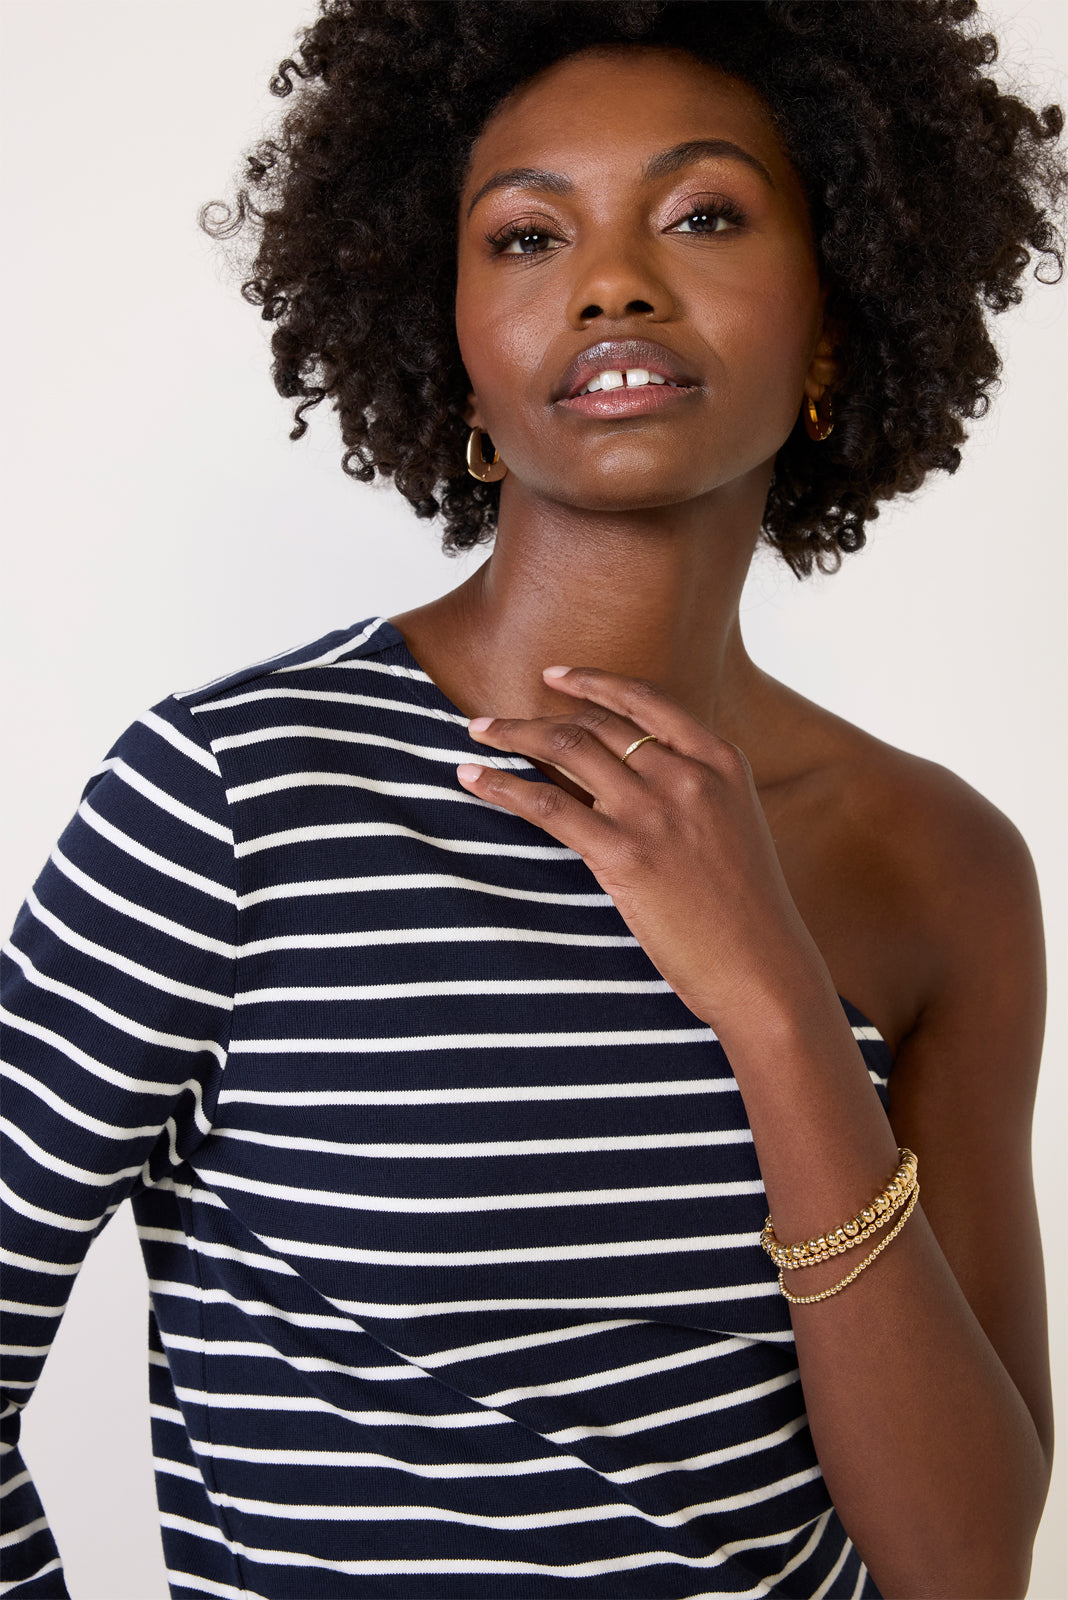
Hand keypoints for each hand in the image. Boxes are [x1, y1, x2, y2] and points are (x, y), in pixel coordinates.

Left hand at [456, 665, 827, 1035]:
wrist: (763, 970)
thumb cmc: (747, 912)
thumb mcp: (734, 827)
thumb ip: (693, 792)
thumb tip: (634, 778)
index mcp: (719, 762)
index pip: (646, 701)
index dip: (594, 683)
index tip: (554, 675)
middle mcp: (686, 776)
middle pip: (598, 725)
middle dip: (539, 713)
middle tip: (493, 719)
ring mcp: (654, 812)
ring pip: (568, 749)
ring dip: (513, 735)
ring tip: (478, 733)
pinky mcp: (623, 854)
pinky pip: (548, 805)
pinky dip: (502, 786)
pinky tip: (472, 777)